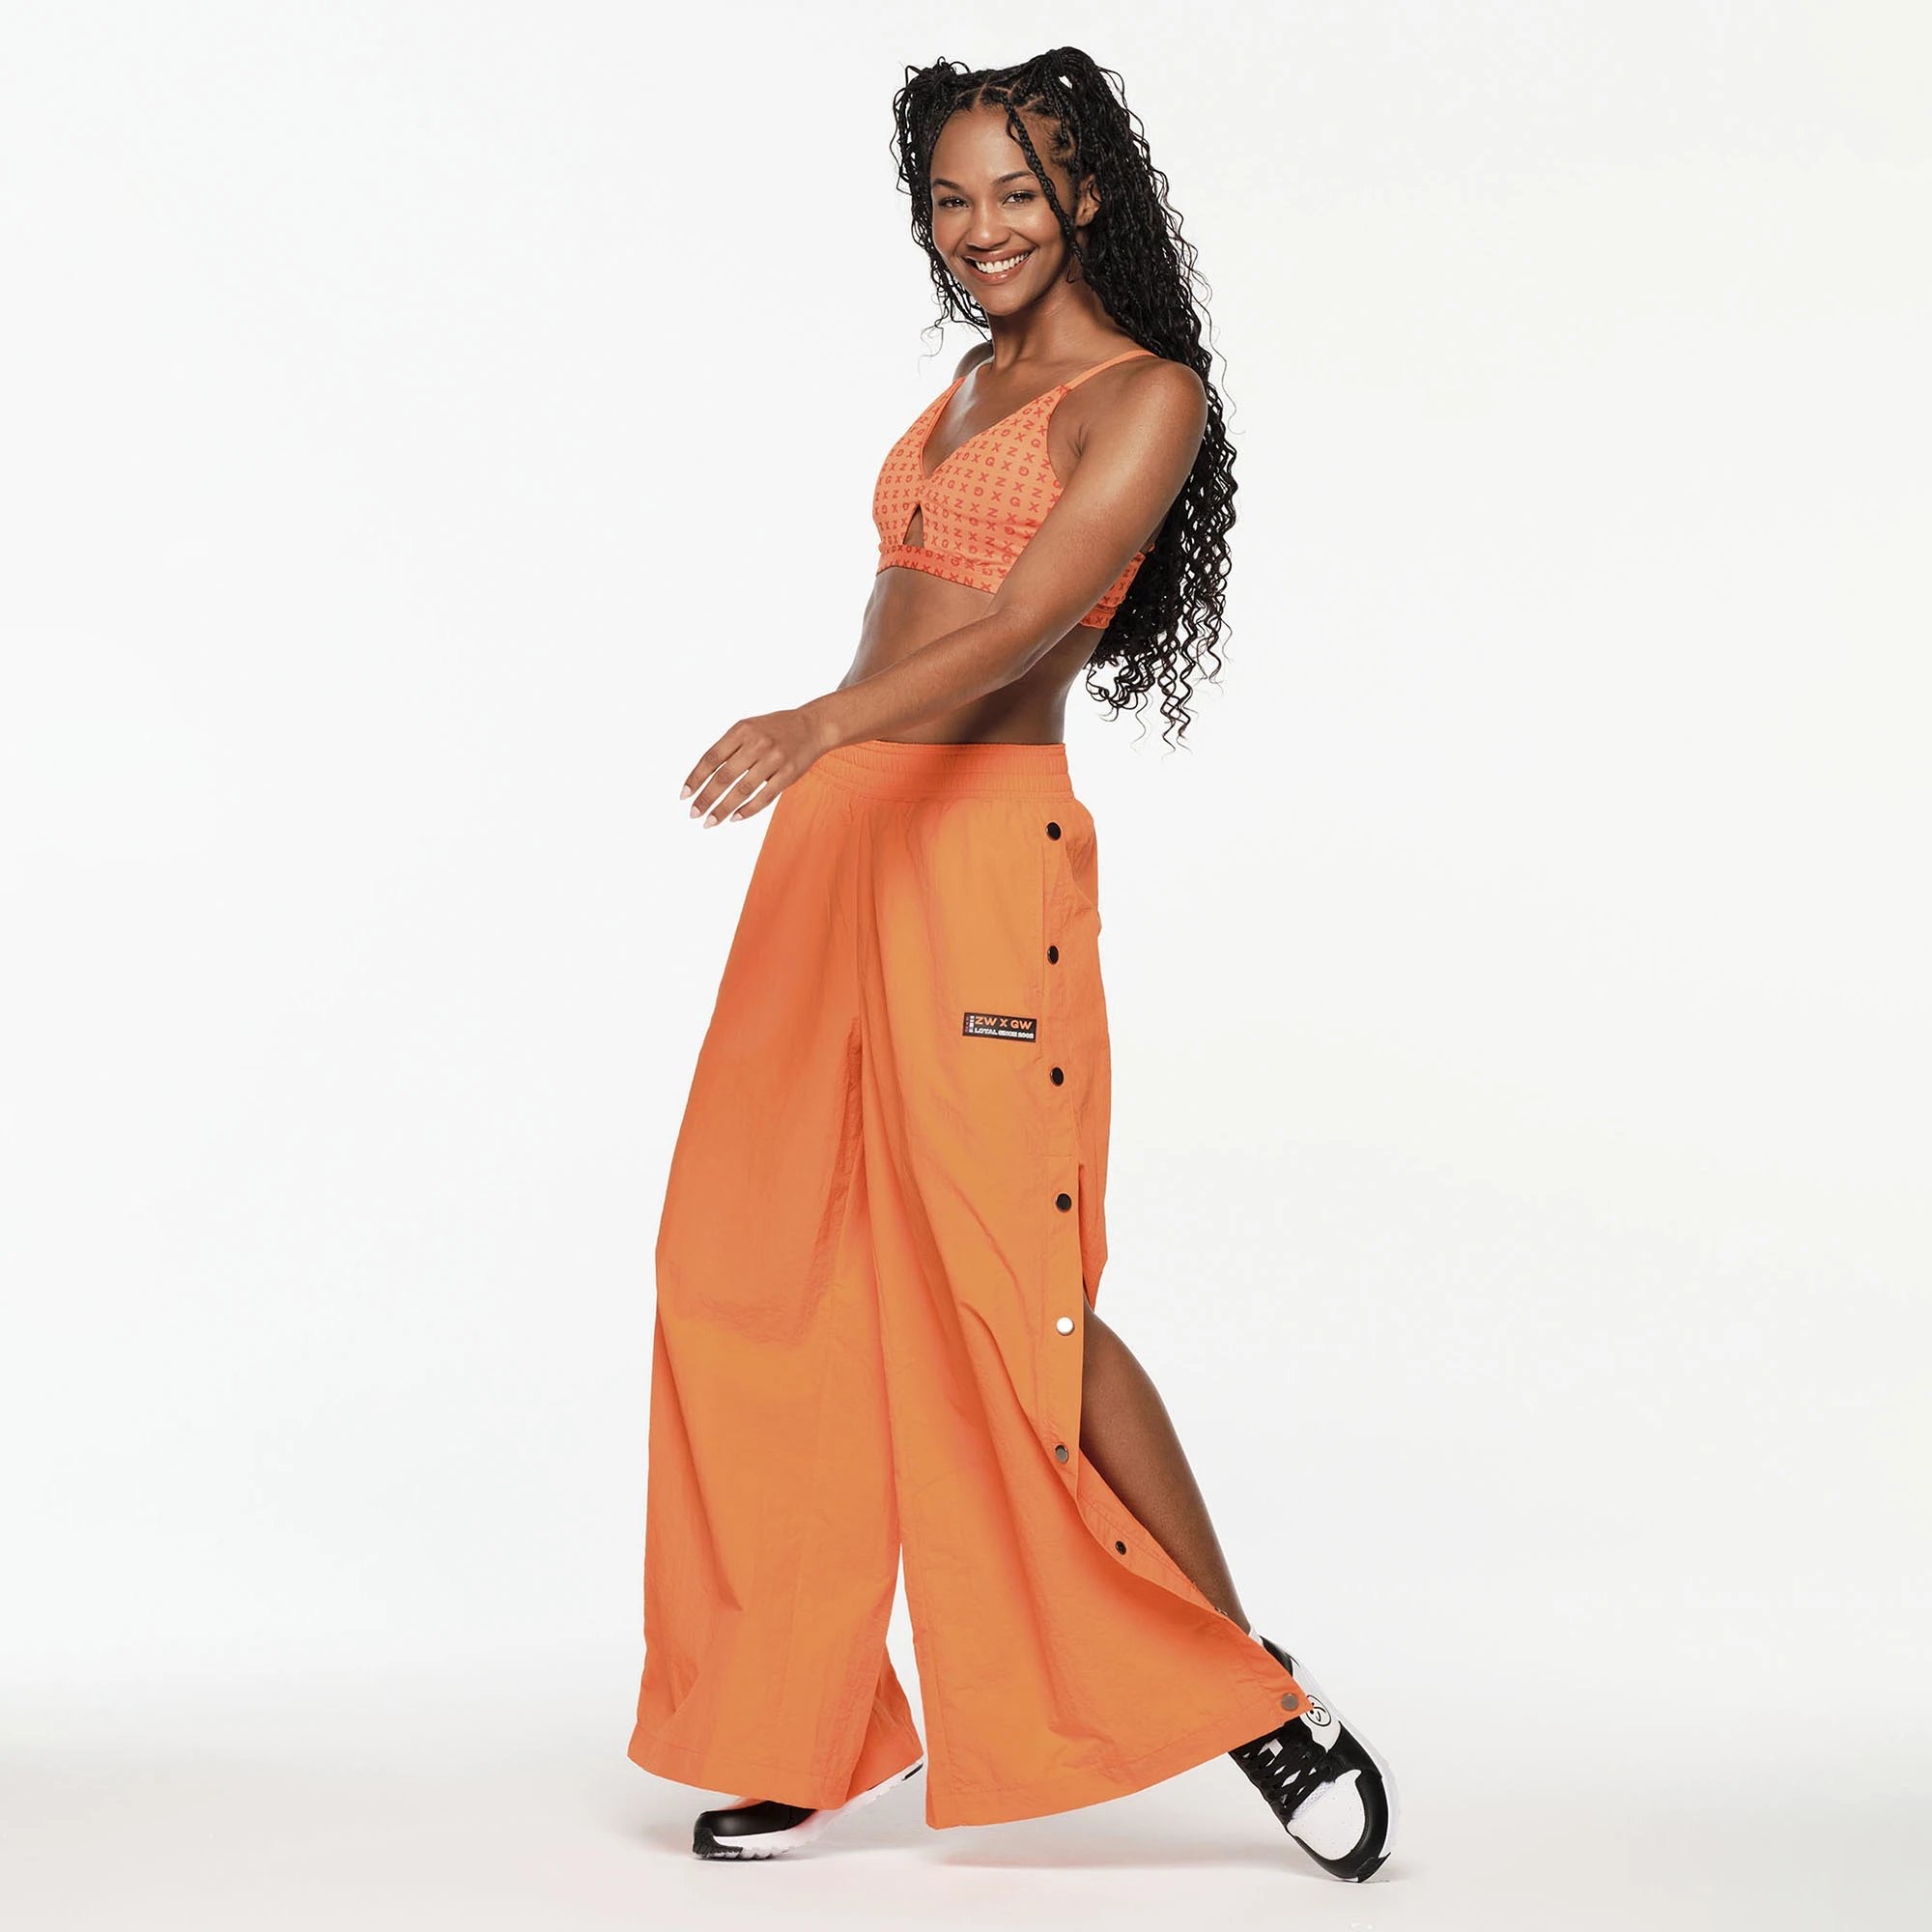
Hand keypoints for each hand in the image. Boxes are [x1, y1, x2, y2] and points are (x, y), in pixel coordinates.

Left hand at [680, 706, 832, 825]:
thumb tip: (703, 778)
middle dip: (706, 798)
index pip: (712, 757)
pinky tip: (735, 818)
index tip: (684, 795)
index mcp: (742, 730)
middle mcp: (756, 743)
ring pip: (742, 790)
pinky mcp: (788, 773)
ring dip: (723, 809)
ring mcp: (774, 759)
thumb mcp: (749, 728)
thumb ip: (729, 748)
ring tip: (710, 822)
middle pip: (724, 776)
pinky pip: (764, 796)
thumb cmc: (775, 729)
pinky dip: (748, 809)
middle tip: (693, 814)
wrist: (813, 726)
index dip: (696, 778)